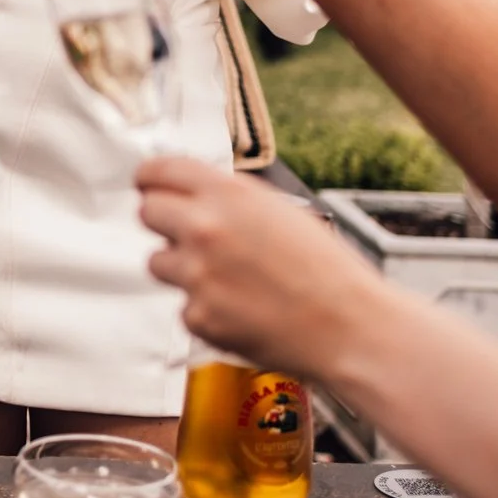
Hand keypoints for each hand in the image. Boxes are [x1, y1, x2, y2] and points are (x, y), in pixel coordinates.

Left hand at [135, 157, 388, 377]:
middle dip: (164, 221)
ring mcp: (197, 275)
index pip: (158, 170)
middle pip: (147, 212)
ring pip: (157, 261)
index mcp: (228, 194)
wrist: (350, 327)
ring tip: (225, 278)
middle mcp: (205, 228)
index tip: (149, 185)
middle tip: (188, 235)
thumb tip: (192, 190)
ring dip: (181, 268)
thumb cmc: (327, 271)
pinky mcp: (198, 317)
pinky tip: (241, 310)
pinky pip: (184, 306)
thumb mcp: (282, 211)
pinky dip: (205, 309)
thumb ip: (231, 197)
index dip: (151, 178)